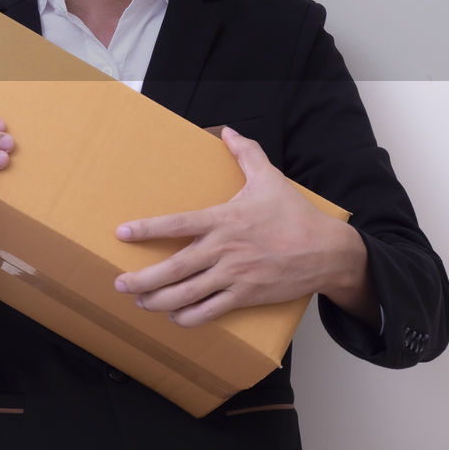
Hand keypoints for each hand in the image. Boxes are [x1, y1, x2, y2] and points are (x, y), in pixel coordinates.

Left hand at [113, 126, 374, 326]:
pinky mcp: (246, 296)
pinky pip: (211, 312)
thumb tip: (228, 131)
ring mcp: (235, 276)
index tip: (122, 232)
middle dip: (142, 279)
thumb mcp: (270, 178)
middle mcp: (224, 250)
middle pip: (174, 268)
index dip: (147, 229)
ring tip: (139, 301)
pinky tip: (175, 316)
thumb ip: (246, 154)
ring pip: (187, 294)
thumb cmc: (296, 215)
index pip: (177, 224)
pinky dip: (189, 317)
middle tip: (119, 282)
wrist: (329, 251)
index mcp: (224, 220)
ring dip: (158, 301)